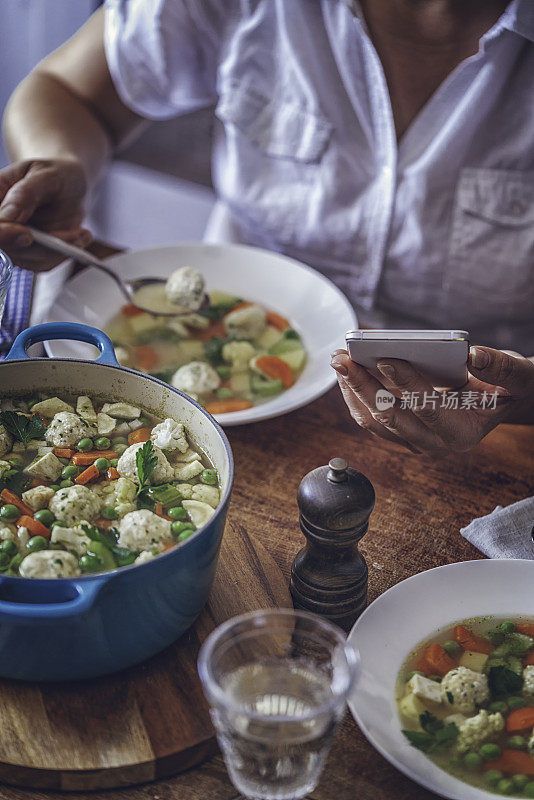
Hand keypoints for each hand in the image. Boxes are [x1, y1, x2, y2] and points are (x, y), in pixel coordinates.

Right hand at [0, 159, 91, 270]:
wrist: (70, 185)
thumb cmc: (56, 174)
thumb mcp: (45, 175)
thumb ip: (26, 193)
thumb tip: (8, 215)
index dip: (3, 235)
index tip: (27, 234)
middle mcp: (1, 225)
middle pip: (8, 248)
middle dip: (42, 246)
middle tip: (73, 235)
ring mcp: (13, 242)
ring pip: (29, 260)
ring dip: (59, 250)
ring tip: (81, 233)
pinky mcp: (30, 254)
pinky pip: (45, 263)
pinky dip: (65, 254)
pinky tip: (80, 236)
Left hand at [330, 346, 533, 455]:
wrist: (501, 402)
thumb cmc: (508, 386)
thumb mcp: (516, 376)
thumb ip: (501, 368)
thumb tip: (475, 355)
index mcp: (462, 433)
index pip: (428, 409)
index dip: (408, 384)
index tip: (387, 359)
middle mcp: (435, 444)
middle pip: (390, 418)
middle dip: (363, 386)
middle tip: (343, 358)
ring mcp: (415, 442)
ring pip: (373, 421)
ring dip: (352, 390)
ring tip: (339, 360)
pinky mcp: (401, 434)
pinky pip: (370, 418)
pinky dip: (355, 394)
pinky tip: (347, 370)